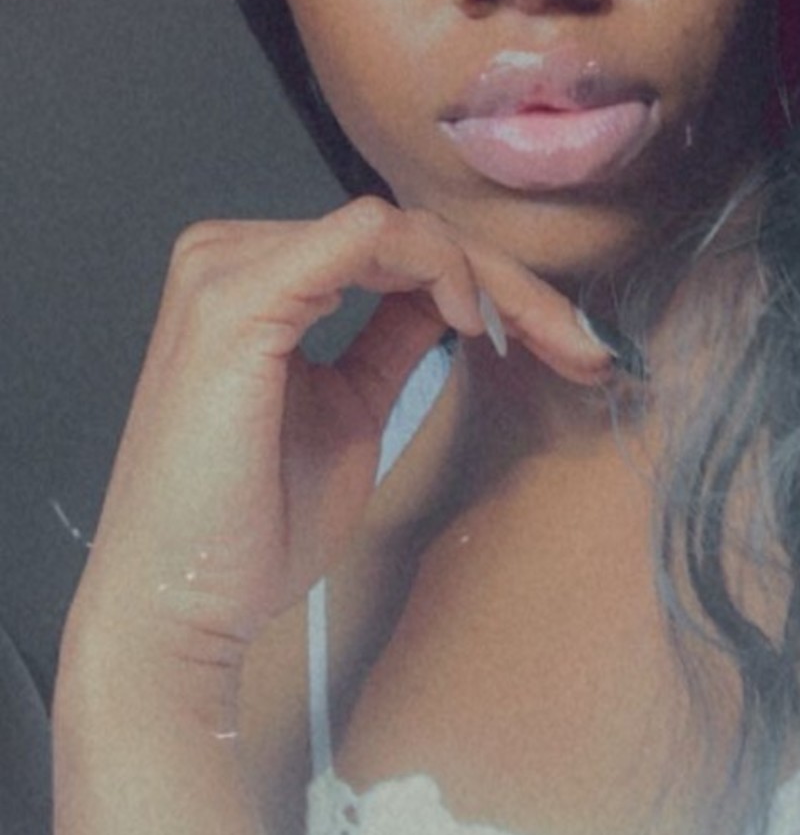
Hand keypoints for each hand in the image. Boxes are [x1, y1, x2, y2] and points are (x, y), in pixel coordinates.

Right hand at [61, 197, 613, 683]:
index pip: (392, 247)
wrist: (178, 606)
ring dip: (491, 277)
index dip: (490, 283)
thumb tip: (450, 300)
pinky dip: (438, 266)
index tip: (565, 342)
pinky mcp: (238, 299)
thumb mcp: (347, 412)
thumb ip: (388, 342)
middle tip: (586, 344)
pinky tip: (474, 323)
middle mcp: (229, 254)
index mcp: (249, 277)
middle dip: (511, 282)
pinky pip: (367, 236)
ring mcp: (227, 268)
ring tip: (548, 342)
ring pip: (401, 228)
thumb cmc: (248, 529)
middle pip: (406, 232)